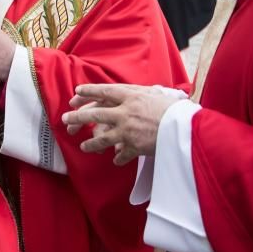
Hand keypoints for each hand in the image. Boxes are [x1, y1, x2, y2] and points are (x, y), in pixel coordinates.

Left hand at [61, 84, 182, 164]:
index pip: (103, 91)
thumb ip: (135, 94)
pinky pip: (121, 155)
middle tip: (66, 120)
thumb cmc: (172, 108)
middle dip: (77, 117)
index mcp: (130, 96)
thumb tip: (121, 95)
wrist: (186, 127)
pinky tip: (115, 159)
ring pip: (101, 138)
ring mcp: (128, 131)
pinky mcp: (134, 147)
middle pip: (94, 114)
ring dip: (90, 143)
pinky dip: (118, 158)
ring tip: (83, 146)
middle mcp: (125, 112)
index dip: (88, 92)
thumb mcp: (153, 93)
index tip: (76, 93)